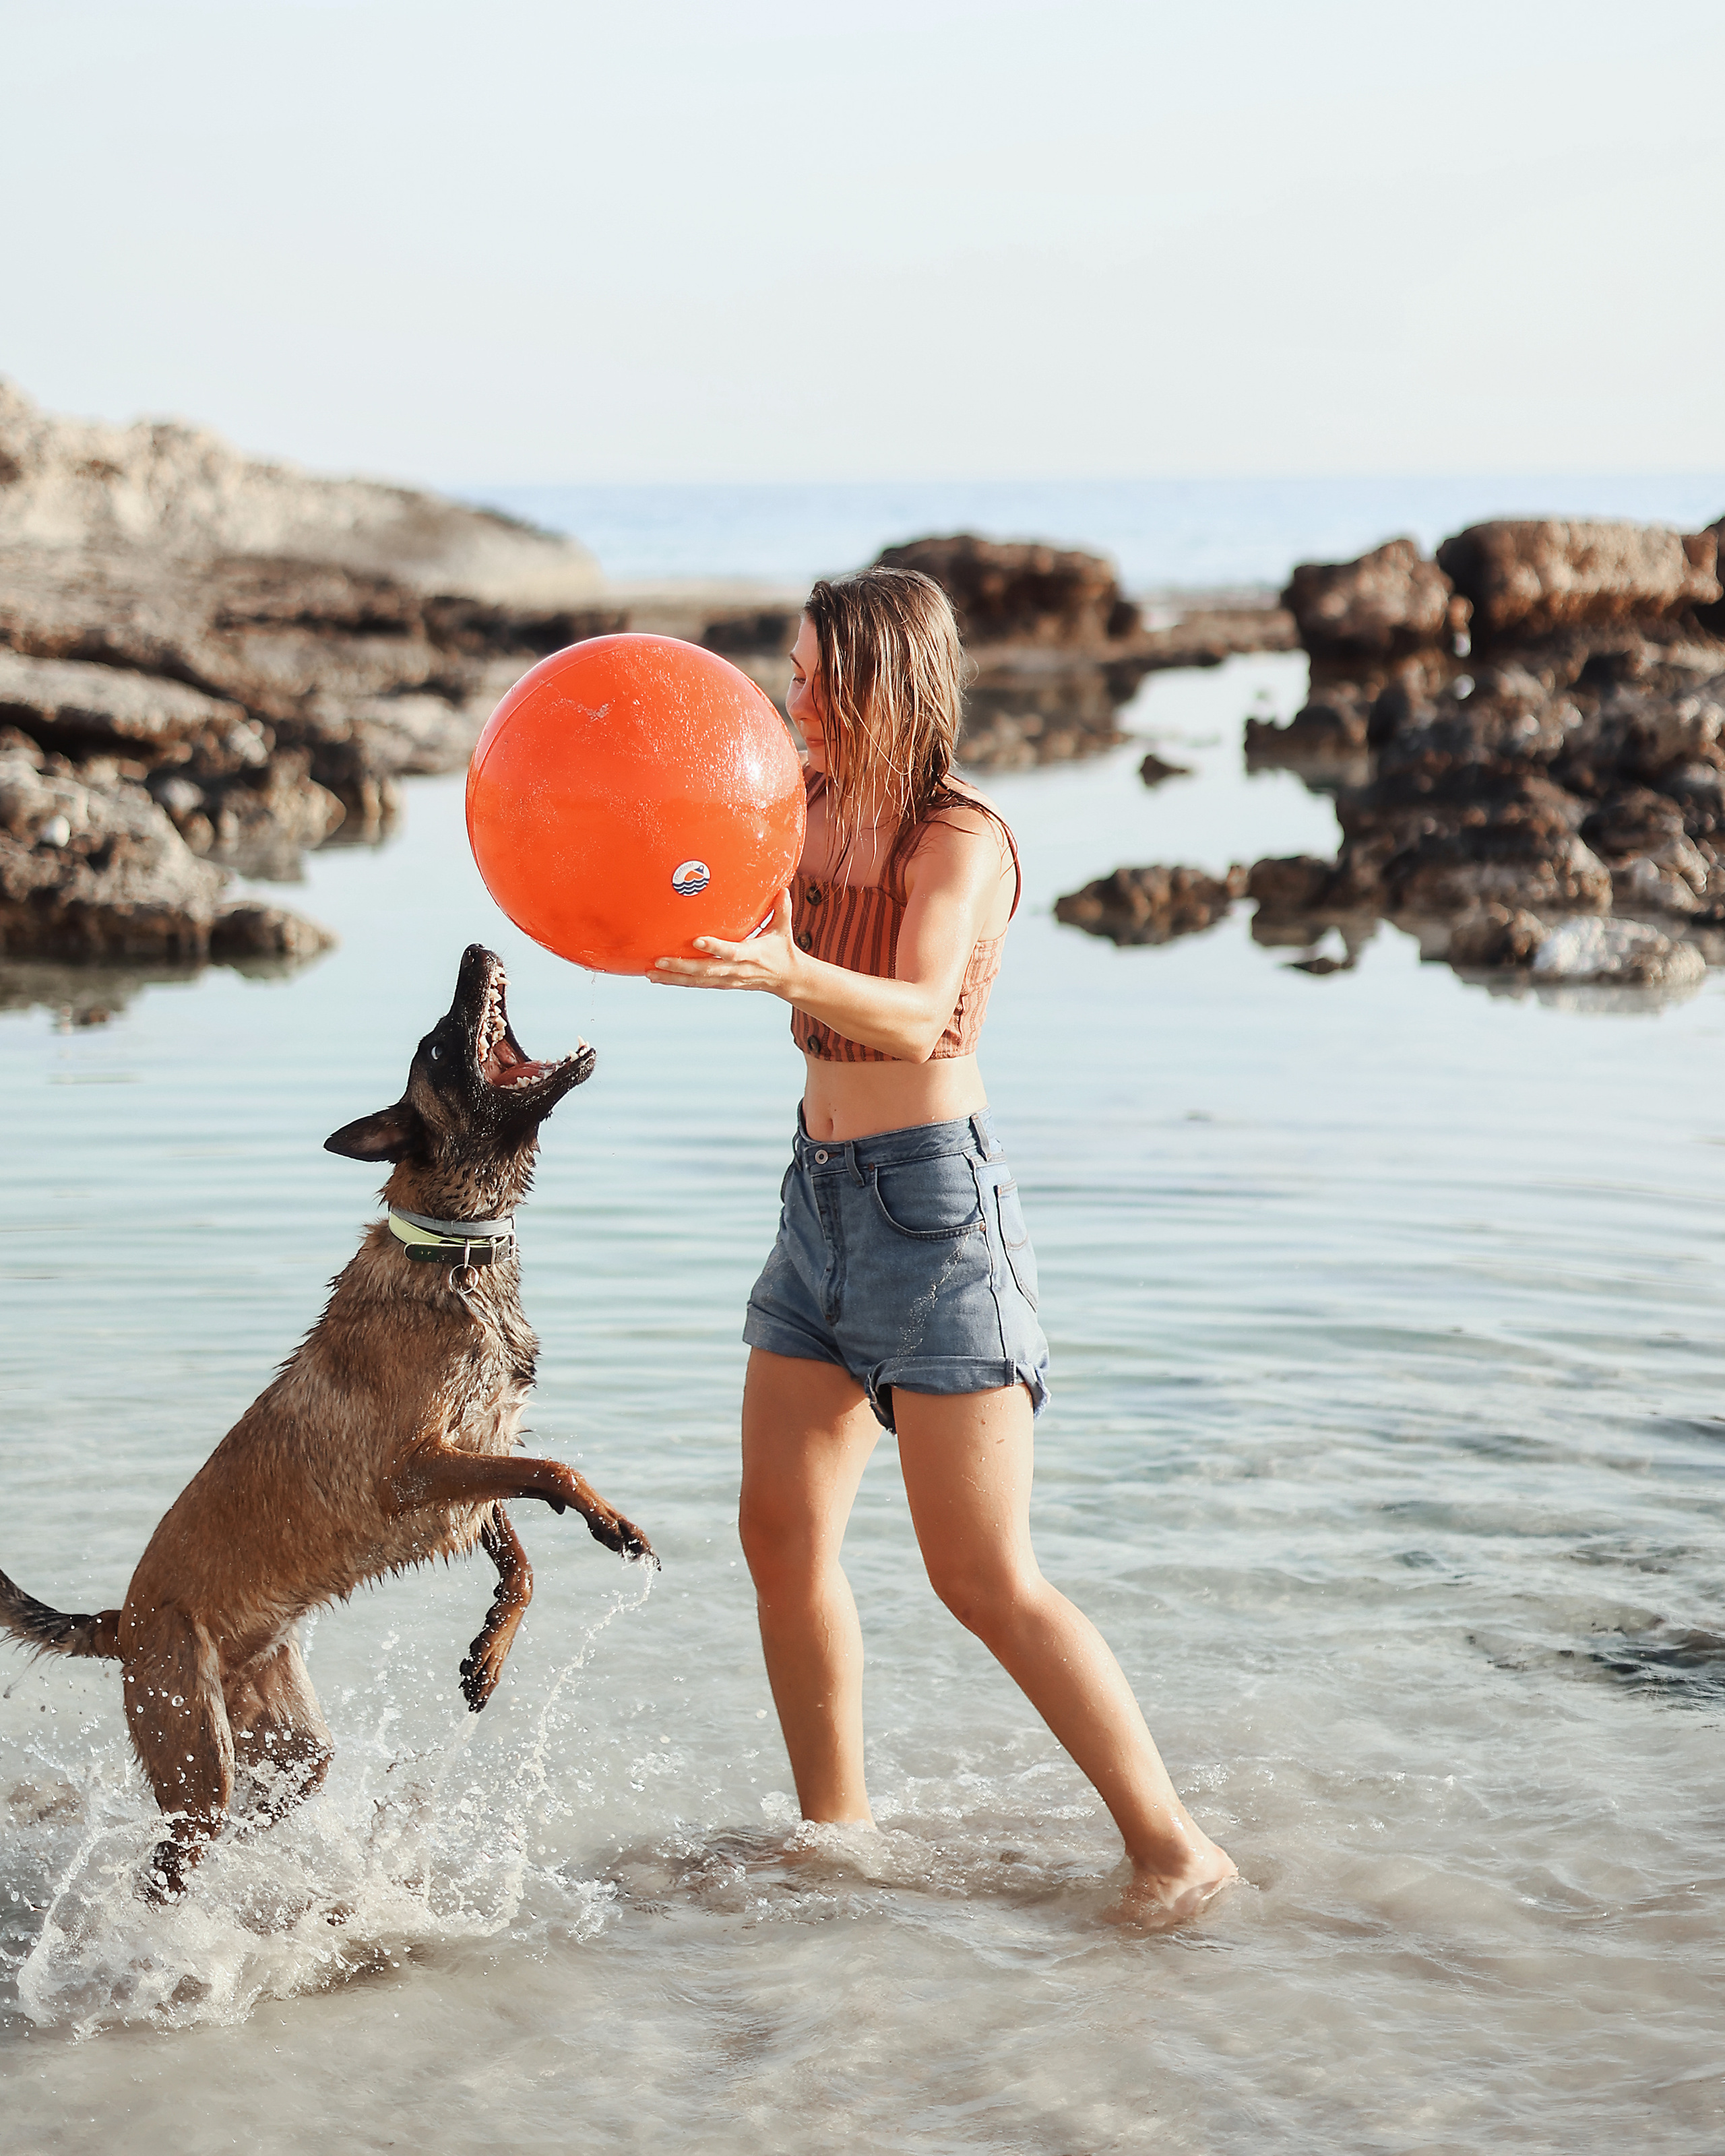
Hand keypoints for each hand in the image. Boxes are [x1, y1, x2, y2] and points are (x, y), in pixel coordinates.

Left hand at [651, 887, 797, 994]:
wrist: (787, 979)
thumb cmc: (782, 949)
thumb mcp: (784, 929)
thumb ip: (781, 909)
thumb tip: (782, 888)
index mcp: (752, 955)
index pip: (732, 952)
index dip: (715, 947)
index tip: (697, 940)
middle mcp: (737, 970)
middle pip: (706, 970)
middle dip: (682, 967)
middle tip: (659, 960)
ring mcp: (728, 979)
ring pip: (698, 981)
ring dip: (673, 978)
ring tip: (651, 973)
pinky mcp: (722, 984)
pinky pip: (697, 984)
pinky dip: (678, 982)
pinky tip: (659, 978)